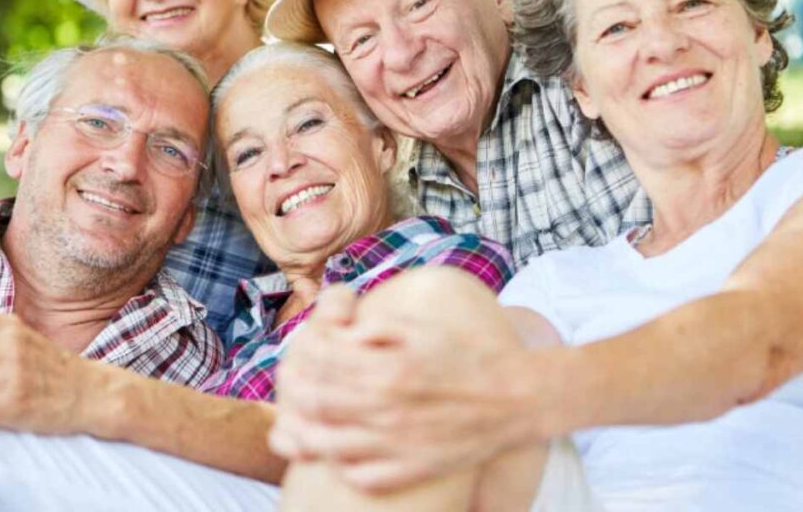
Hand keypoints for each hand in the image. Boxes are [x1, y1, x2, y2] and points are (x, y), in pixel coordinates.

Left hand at [271, 287, 549, 491]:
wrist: (515, 398)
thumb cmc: (467, 355)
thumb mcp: (422, 328)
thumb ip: (379, 327)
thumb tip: (344, 331)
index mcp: (389, 369)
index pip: (323, 363)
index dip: (301, 357)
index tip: (295, 352)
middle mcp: (390, 409)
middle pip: (318, 404)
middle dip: (294, 394)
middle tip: (287, 387)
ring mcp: (399, 444)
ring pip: (330, 445)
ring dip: (306, 433)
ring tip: (298, 423)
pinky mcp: (412, 469)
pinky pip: (361, 475)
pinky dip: (342, 464)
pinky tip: (337, 451)